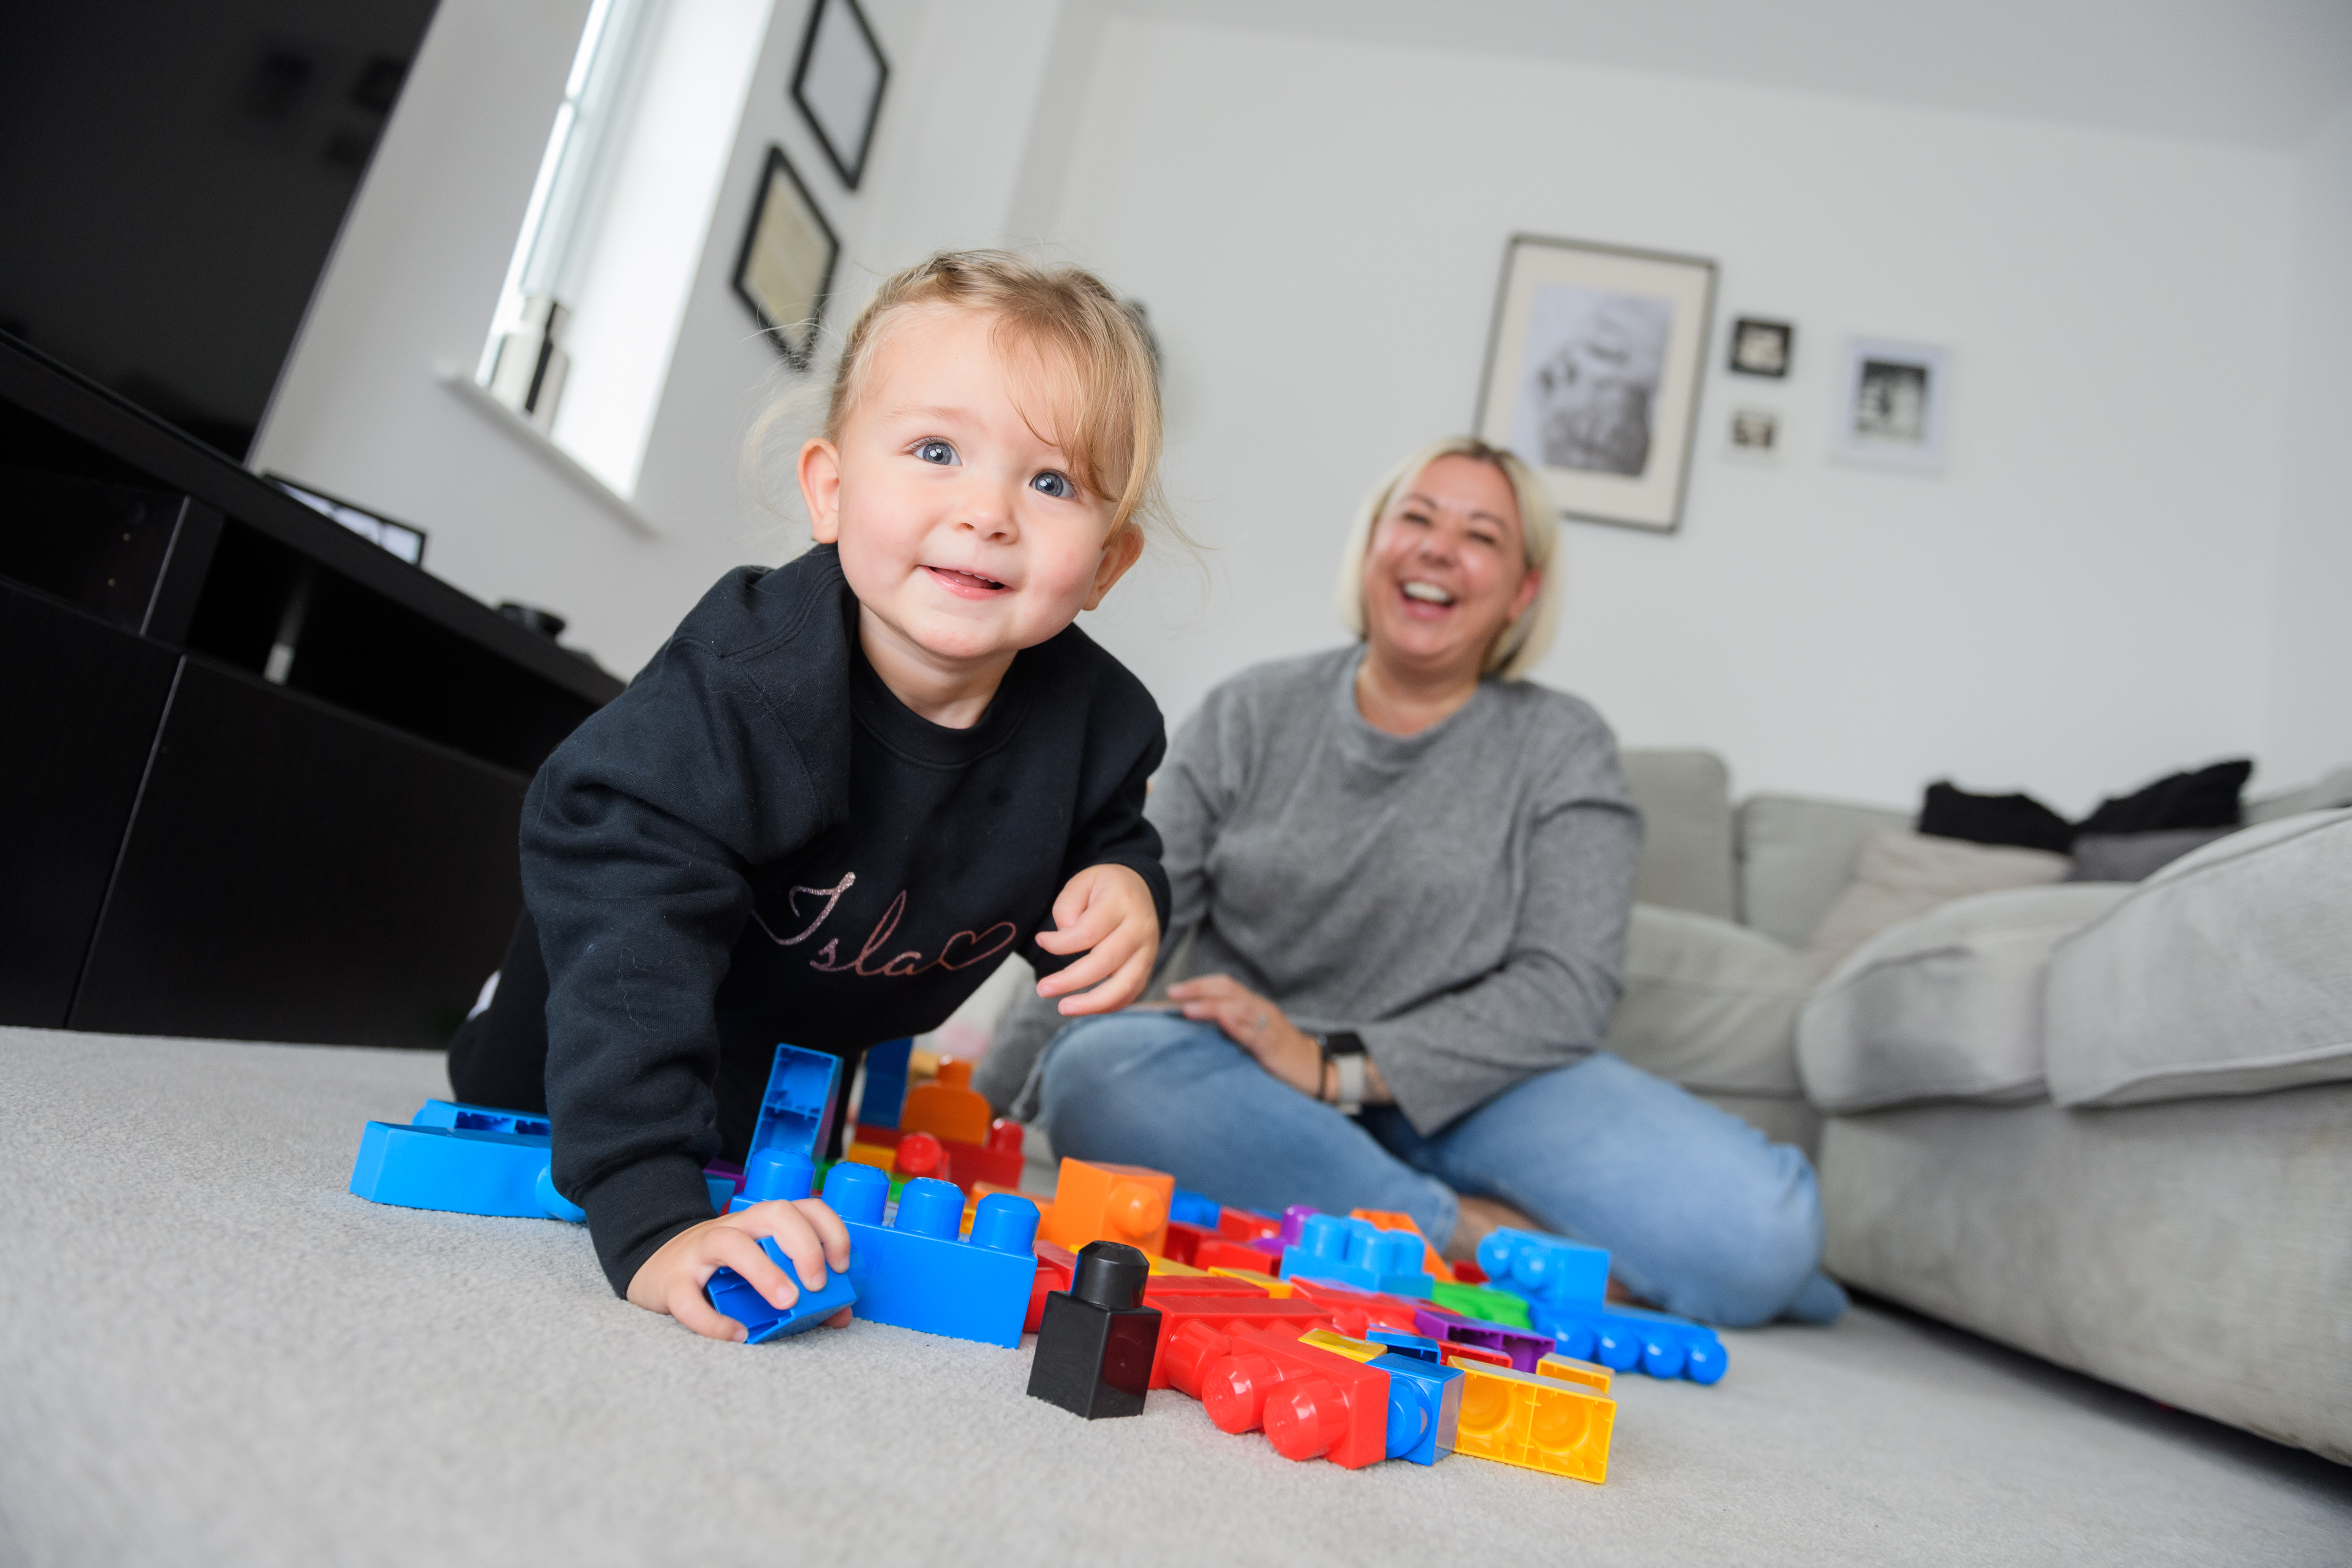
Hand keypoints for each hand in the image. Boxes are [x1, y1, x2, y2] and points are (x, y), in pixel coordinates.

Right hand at [626, 1197, 852, 1341]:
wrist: (657, 1267)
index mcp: (762, 1223)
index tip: (841, 1266)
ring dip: (764, 1270)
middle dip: (804, 1245)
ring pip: (730, 1242)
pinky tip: (738, 1335)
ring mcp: (699, 1250)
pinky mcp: (673, 1281)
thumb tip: (841, 1314)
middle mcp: (734, 1227)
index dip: (831, 1230)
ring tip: (787, 1302)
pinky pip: (689, 1299)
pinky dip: (713, 1320)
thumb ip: (804, 1291)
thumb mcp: (763, 1272)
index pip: (805, 1207)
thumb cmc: (721, 1271)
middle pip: (774, 1212)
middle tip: (816, 1285)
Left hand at [1033, 863, 1159, 1015]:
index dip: (1059, 943)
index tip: (1041, 940)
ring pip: (1125, 985)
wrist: (1140, 888)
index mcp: (1121, 903)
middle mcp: (1139, 929)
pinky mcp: (1148, 967)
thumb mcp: (1082, 881)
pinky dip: (1108, 1005)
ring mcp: (1148, 951)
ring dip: (1092, 1003)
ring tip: (1064, 1008)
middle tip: (1043, 989)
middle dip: (1071, 981)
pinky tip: (1085, 1007)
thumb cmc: (1105, 888)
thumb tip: (1064, 936)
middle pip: (1105, 962)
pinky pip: (1132, 993)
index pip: (1087, 932)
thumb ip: (1067, 906)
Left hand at [1165, 973, 1323, 1096]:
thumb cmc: (1280, 1054)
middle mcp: (1262, 1010)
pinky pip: (1256, 1033)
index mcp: (1255, 1006)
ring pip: (1239, 1008)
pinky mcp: (1274, 1047)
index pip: (1226, 986)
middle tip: (1172, 993)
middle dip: (1198, 989)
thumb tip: (1197, 1023)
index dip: (1199, 984)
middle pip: (1229, 990)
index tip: (1173, 990)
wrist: (1315, 1070)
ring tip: (1187, 1008)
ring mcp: (1269, 1027)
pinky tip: (1223, 1022)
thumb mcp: (1253, 1035)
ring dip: (1211, 1006)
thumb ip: (1231, 1027)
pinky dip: (1238, 1026)